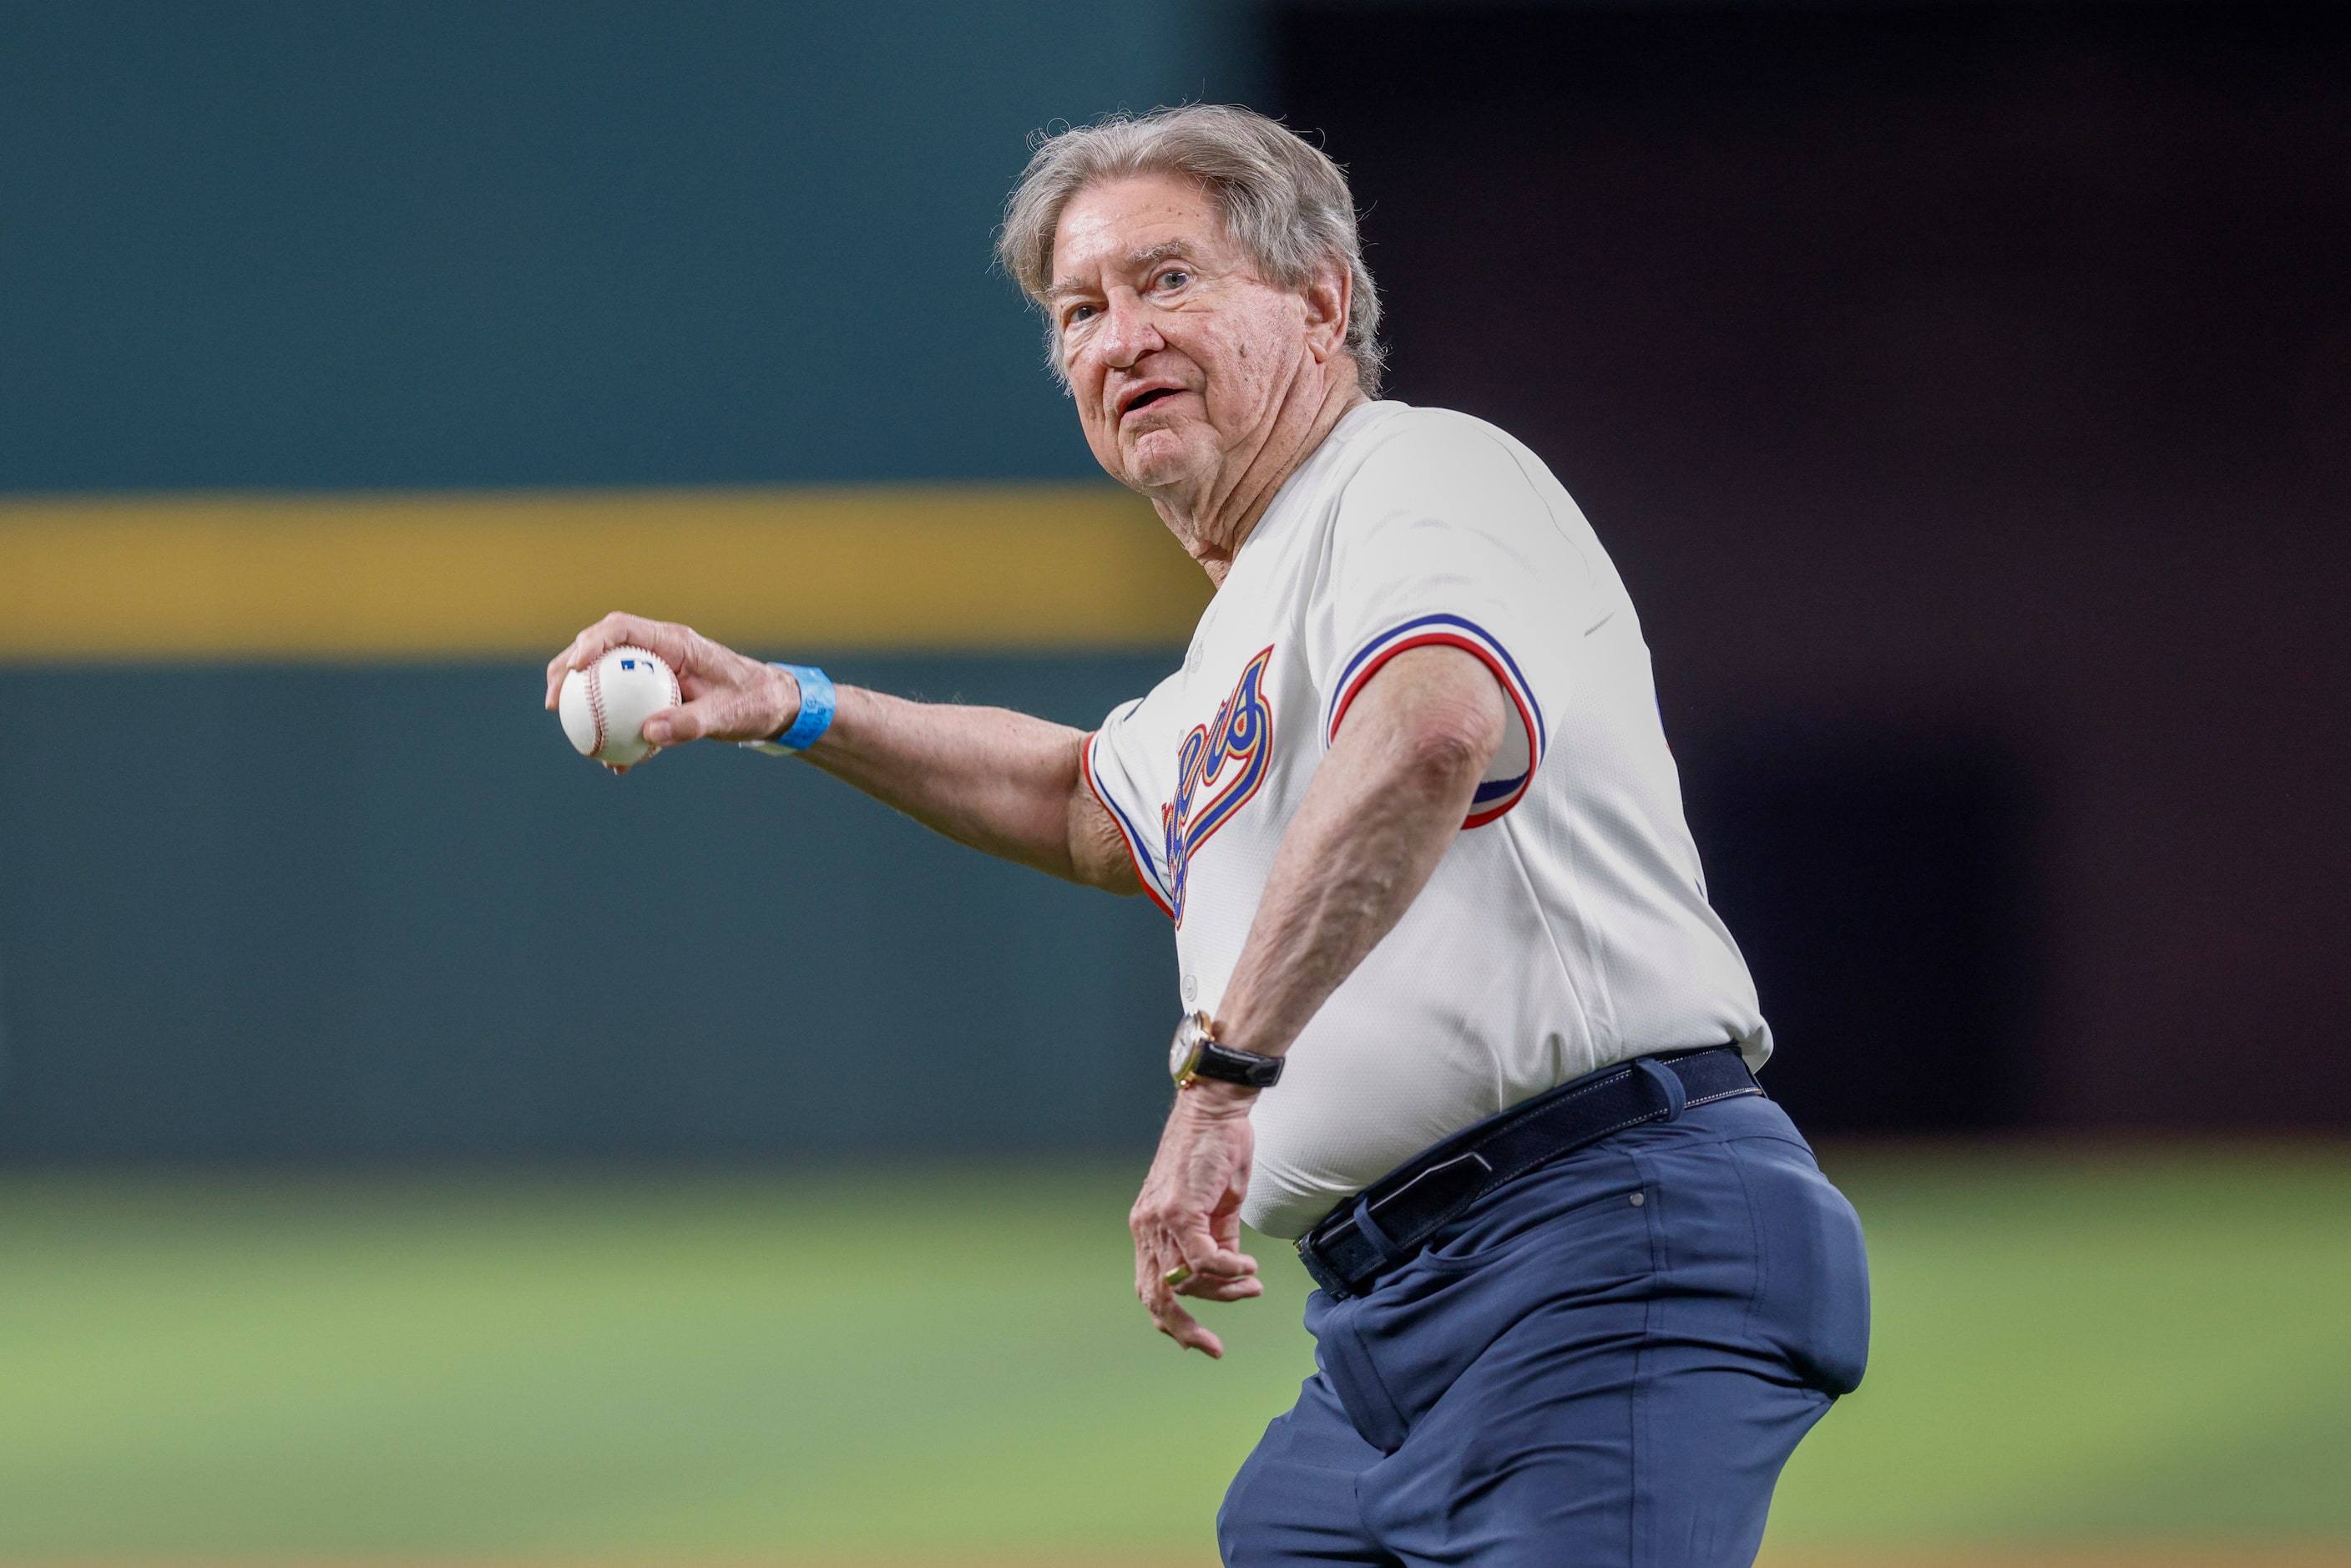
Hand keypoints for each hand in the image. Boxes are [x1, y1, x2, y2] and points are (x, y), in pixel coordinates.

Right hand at [543, 612, 800, 771]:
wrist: (773, 707)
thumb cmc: (753, 703)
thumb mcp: (724, 716)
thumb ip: (688, 723)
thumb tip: (648, 732)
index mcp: (675, 642)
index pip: (622, 629)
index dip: (590, 642)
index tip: (572, 669)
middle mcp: (662, 650)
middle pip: (603, 648)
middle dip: (570, 667)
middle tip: (551, 700)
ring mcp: (658, 670)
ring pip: (610, 677)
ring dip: (586, 699)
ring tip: (570, 730)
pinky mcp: (660, 692)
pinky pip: (629, 705)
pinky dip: (618, 728)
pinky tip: (613, 762)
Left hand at [1130, 1080, 1261, 1356]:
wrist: (1215, 1108)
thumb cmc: (1218, 1150)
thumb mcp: (1218, 1206)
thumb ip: (1218, 1240)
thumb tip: (1230, 1272)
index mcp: (1149, 1227)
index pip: (1150, 1286)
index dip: (1171, 1318)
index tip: (1198, 1338)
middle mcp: (1146, 1226)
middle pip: (1156, 1296)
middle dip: (1185, 1329)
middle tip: (1213, 1348)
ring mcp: (1158, 1219)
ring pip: (1186, 1281)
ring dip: (1225, 1291)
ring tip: (1251, 1284)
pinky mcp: (1179, 1210)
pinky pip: (1204, 1259)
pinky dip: (1229, 1270)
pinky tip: (1248, 1267)